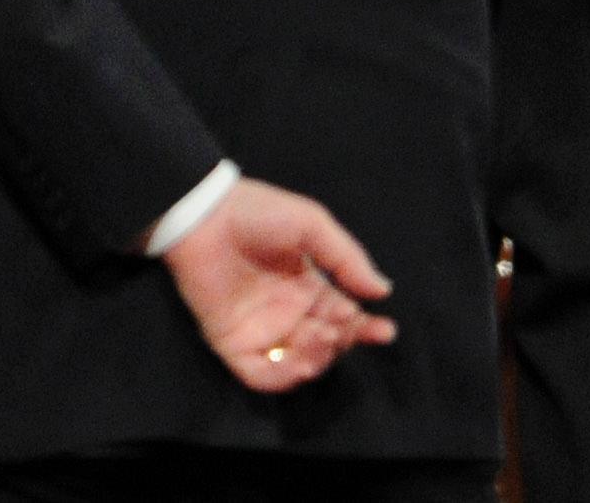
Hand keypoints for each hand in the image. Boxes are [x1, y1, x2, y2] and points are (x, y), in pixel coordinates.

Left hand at [158, 177, 396, 392]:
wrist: (203, 213)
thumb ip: (346, 259)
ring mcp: (260, 330)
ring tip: (322, 335)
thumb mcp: (311, 225)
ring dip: (318, 359)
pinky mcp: (232, 342)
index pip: (345, 318)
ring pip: (299, 364)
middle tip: (343, 324)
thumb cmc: (257, 212)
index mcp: (308, 288)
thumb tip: (383, 291)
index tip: (385, 331)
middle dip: (343, 341)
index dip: (366, 328)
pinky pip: (259, 375)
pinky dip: (281, 377)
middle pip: (327, 344)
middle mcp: (288, 313)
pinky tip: (297, 362)